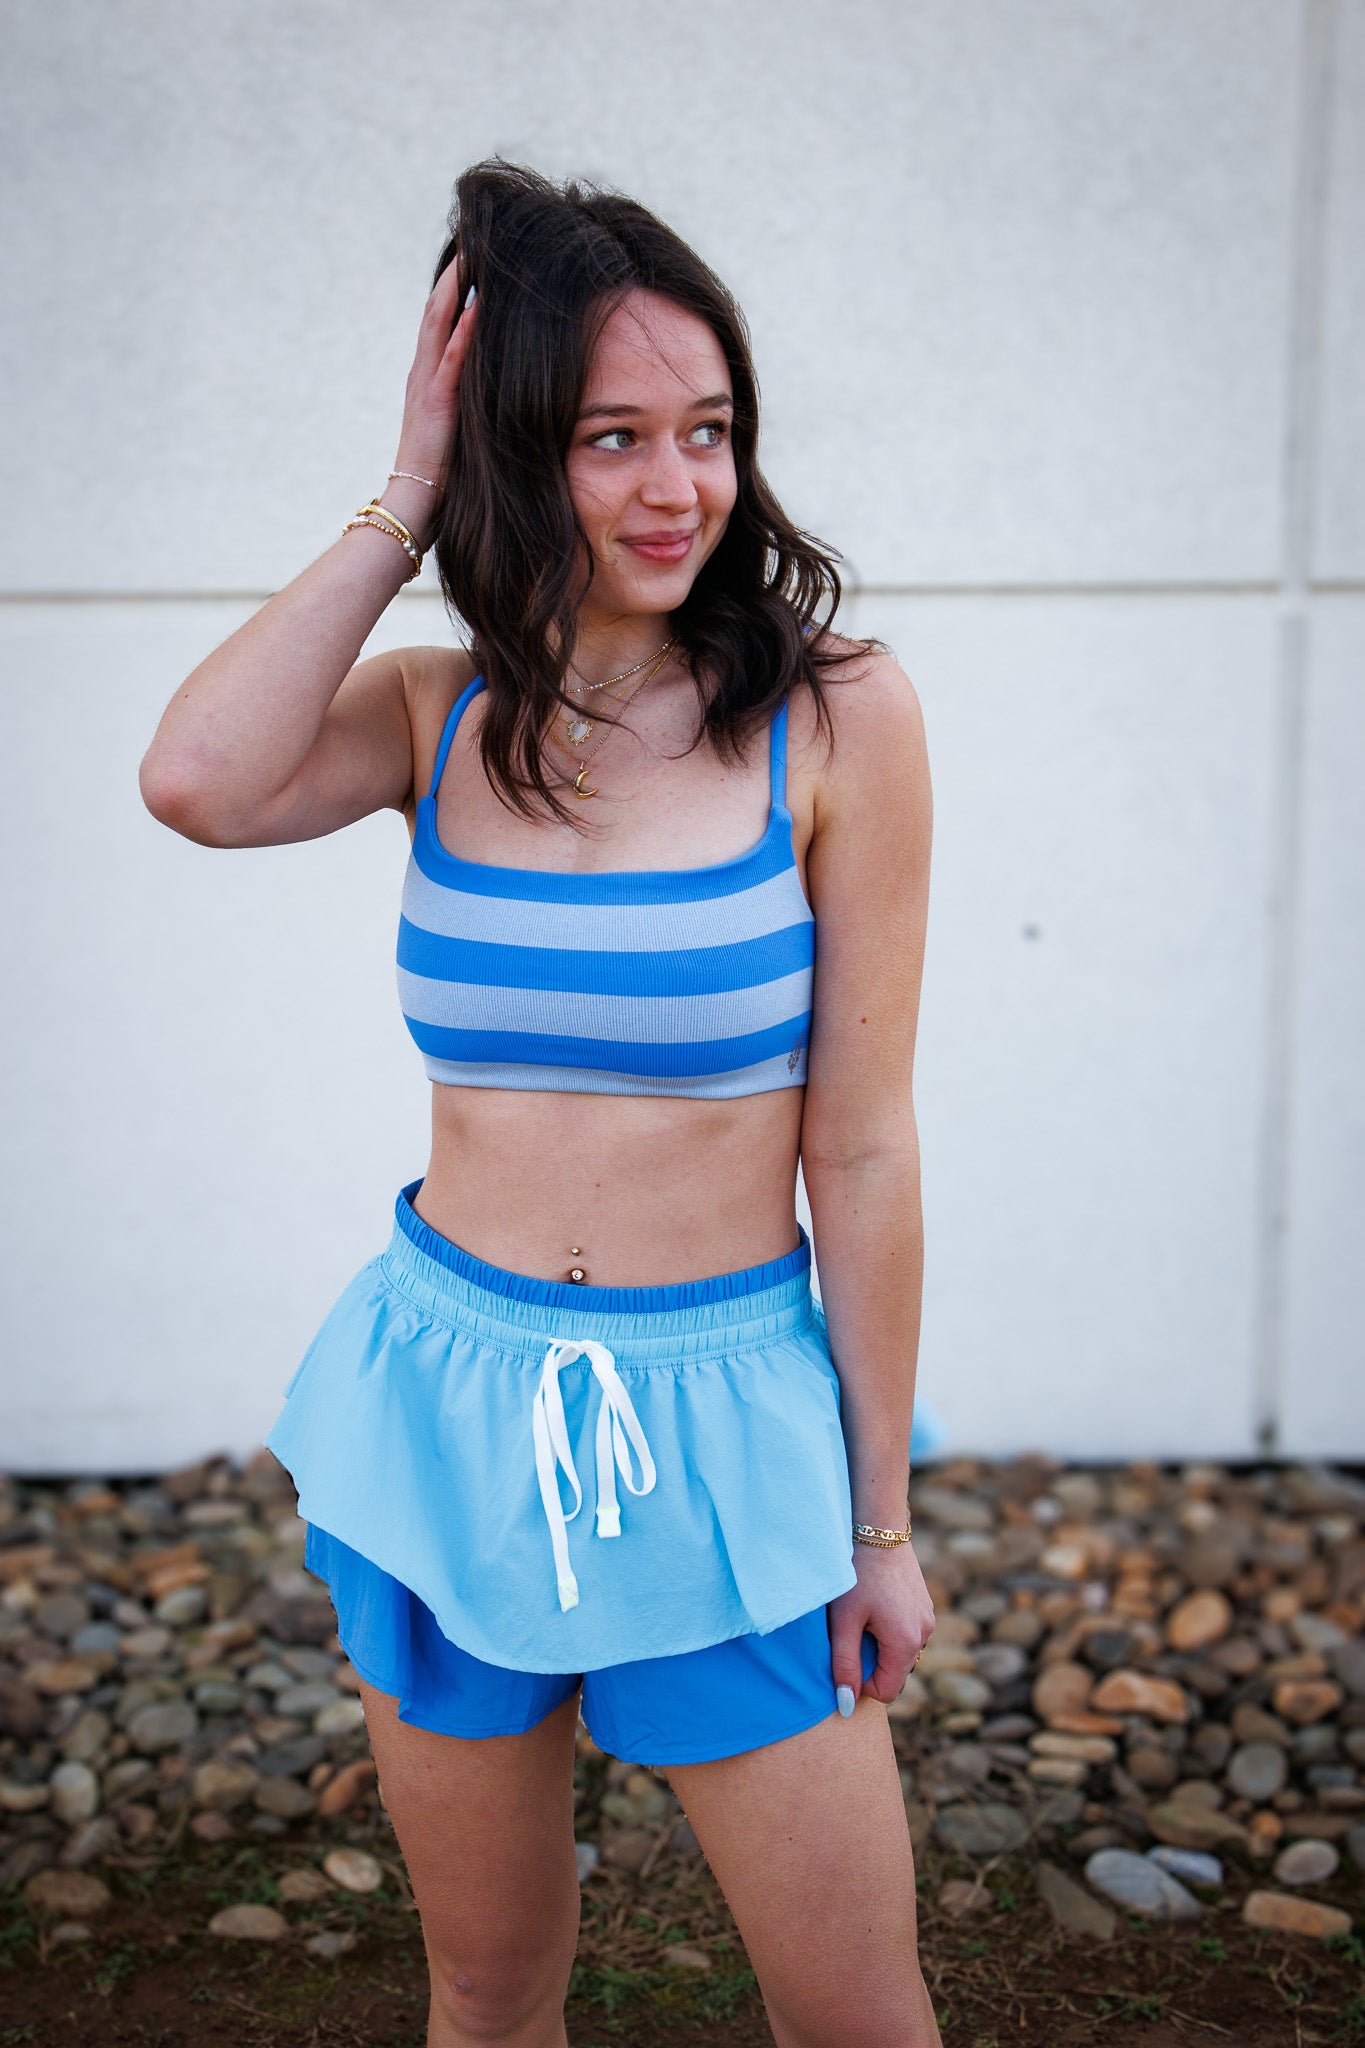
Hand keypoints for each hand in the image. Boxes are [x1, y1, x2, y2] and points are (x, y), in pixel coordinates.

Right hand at [391, 254, 477, 493]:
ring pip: (438, 326)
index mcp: (428, 376)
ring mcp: (427, 386)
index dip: (453, 286)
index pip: (440, 320)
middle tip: (472, 239)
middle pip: (435, 311)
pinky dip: (461, 334)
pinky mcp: (437, 405)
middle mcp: (423, 373)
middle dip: (453, 274)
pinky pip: (450, 363)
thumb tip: (491, 377)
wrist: (414, 501)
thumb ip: (466, 396)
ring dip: (454, 290)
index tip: (472, 255)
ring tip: (471, 256)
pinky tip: (475, 308)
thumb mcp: (457, 423)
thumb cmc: (441, 471)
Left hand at [829, 1537, 934, 1709]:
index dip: (862, 1685)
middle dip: (872, 1664)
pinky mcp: (925, 1607)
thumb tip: (846, 1705)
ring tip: (862, 1618)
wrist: (878, 1531)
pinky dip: (891, 1632)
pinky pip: (908, 1634)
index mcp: (905, 1643)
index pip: (886, 1692)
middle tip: (851, 1635)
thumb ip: (844, 1665)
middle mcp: (924, 1635)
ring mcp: (928, 1620)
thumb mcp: (844, 1622)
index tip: (844, 1661)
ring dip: (881, 1648)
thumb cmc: (856, 1576)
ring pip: (902, 1653)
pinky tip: (875, 1608)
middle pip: (896, 1673)